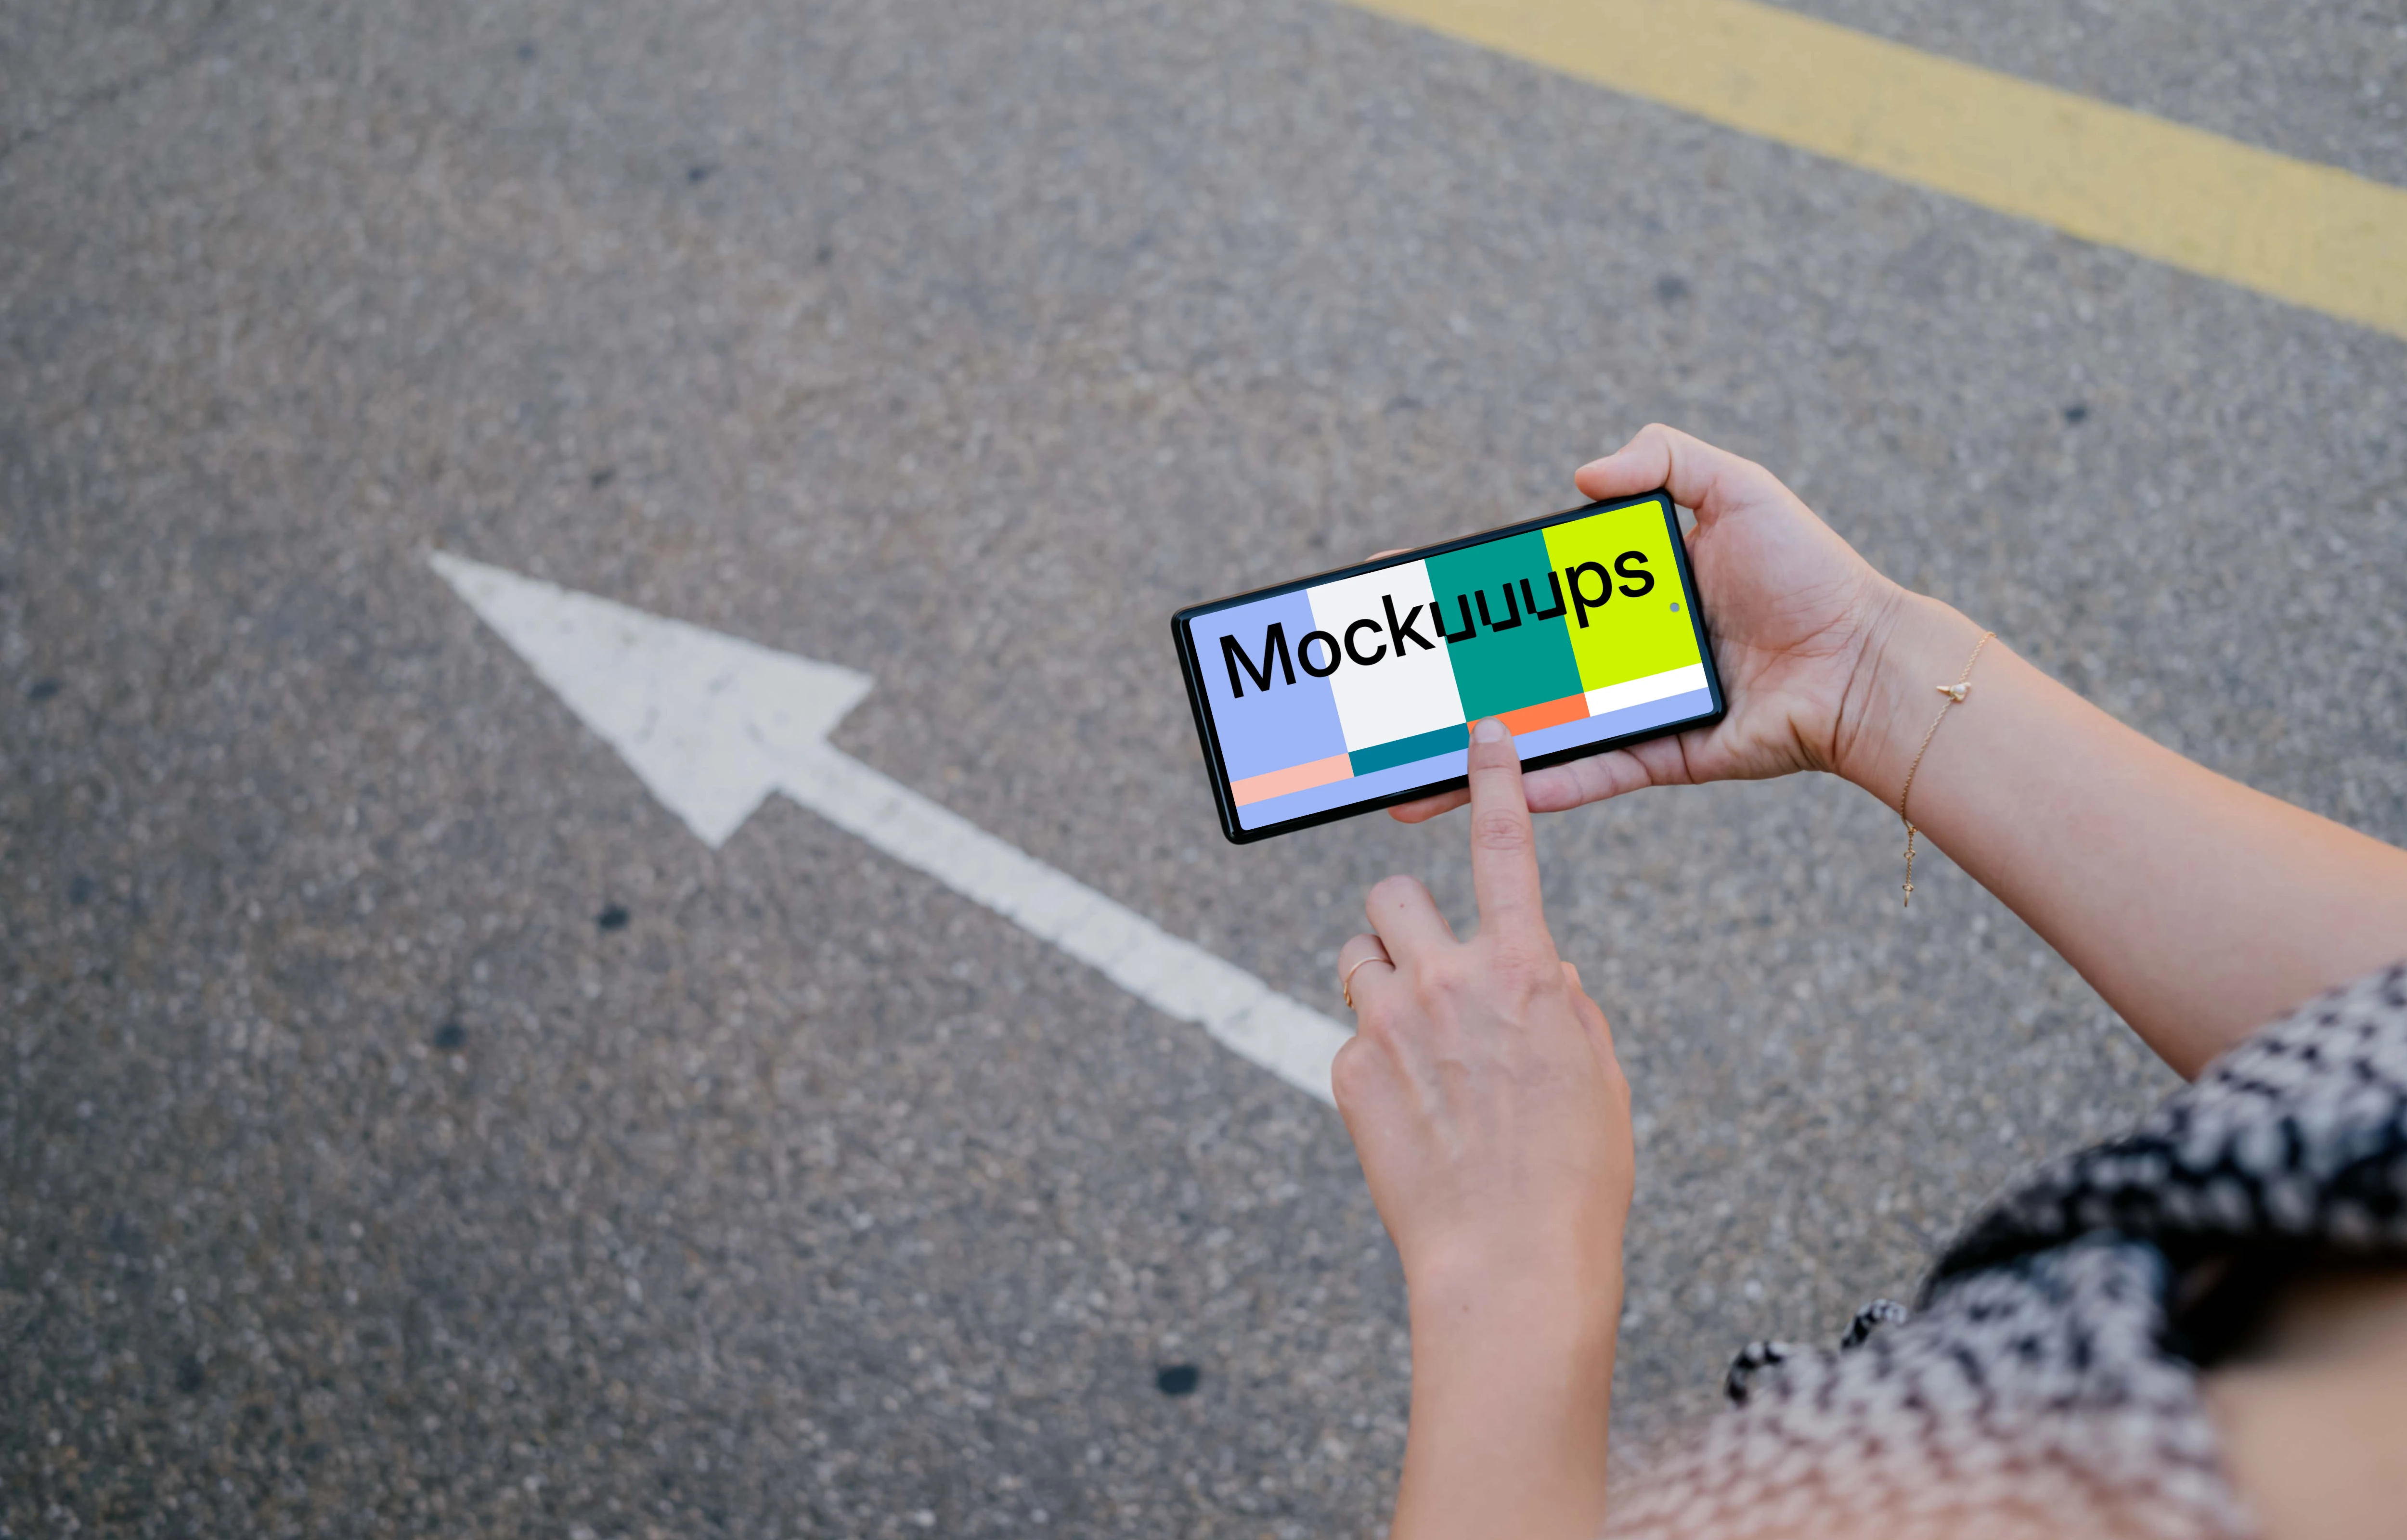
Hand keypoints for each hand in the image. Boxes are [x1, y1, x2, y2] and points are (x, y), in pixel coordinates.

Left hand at [1334, 717, 1631, 1538]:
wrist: (1510, 1260)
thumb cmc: (1572, 1174)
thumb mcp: (1593, 1074)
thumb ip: (1560, 1005)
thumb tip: (1537, 974)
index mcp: (1524, 972)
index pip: (1506, 849)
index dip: (1495, 783)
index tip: (1482, 733)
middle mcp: (1447, 981)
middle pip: (1393, 895)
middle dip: (1404, 921)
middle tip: (1424, 968)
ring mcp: (1387, 1023)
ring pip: (1357, 955)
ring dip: (1379, 981)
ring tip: (1413, 1044)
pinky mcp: (1345, 1070)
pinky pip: (1349, 1036)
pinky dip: (1372, 1060)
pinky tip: (1409, 1115)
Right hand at [1388, 423, 1903, 822]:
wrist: (1865, 660)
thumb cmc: (1810, 573)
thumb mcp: (1738, 488)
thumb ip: (1664, 458)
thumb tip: (1580, 475)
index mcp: (1622, 592)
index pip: (1524, 589)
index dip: (1464, 591)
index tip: (1404, 587)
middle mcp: (1614, 654)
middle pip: (1510, 670)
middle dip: (1440, 688)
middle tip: (1377, 696)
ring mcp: (1630, 709)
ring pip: (1532, 737)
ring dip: (1466, 760)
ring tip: (1404, 778)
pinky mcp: (1658, 756)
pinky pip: (1586, 775)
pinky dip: (1537, 787)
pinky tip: (1482, 792)